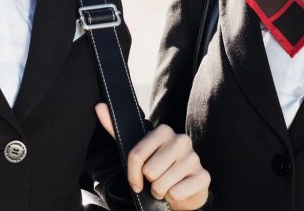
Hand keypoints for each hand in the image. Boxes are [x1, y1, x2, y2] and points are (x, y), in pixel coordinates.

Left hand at [96, 103, 210, 209]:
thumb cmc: (158, 169)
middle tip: (156, 181)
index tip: (135, 180)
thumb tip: (99, 107)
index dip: (132, 174)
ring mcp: (194, 158)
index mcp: (164, 131)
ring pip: (162, 184)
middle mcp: (181, 140)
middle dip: (150, 183)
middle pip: (149, 171)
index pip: (136, 156)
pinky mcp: (204, 177)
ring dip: (161, 192)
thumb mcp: (136, 151)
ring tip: (166, 187)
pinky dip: (174, 197)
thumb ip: (115, 129)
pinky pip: (177, 192)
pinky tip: (178, 191)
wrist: (182, 189)